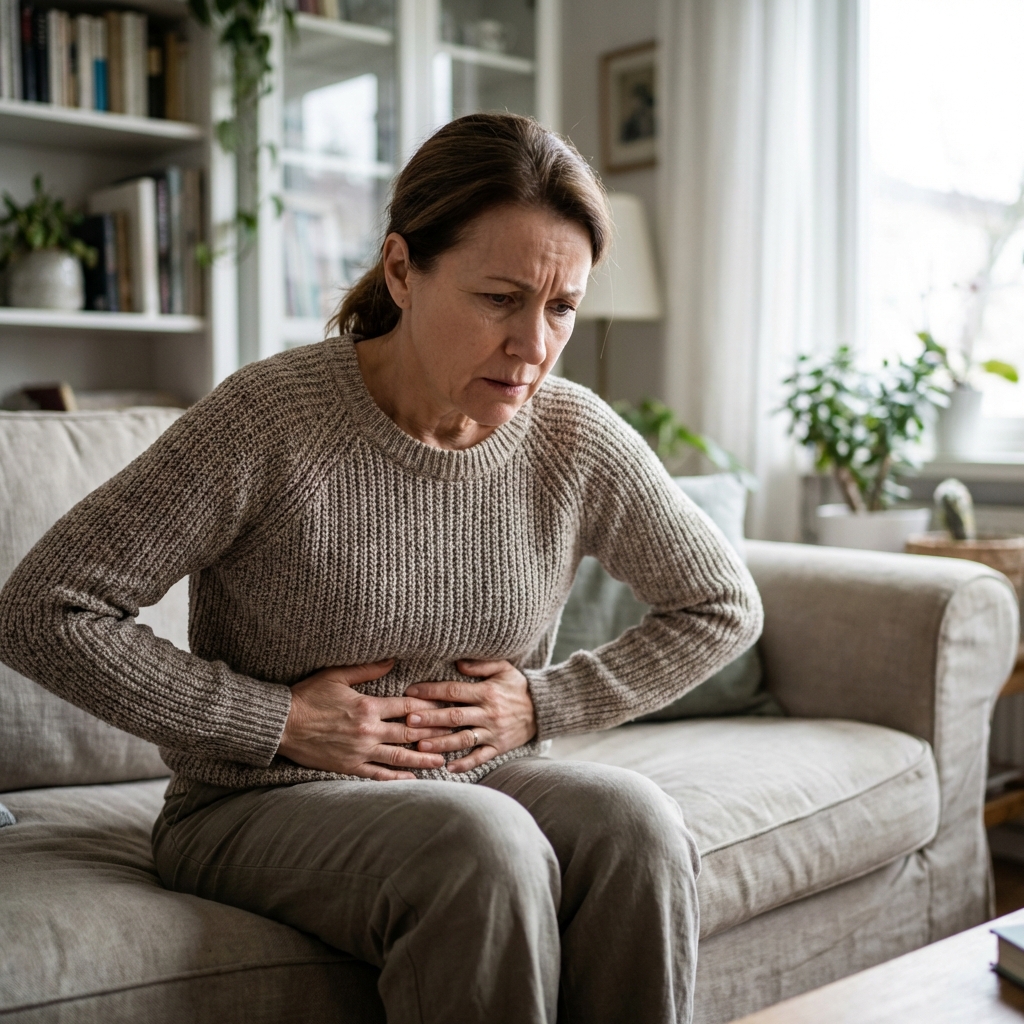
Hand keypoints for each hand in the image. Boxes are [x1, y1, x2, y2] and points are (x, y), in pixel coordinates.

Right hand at [278, 660, 452, 780]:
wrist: (282, 724)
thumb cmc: (308, 696)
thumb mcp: (337, 675)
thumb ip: (368, 669)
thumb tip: (394, 660)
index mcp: (368, 706)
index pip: (407, 707)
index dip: (429, 708)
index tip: (447, 708)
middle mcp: (368, 730)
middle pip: (409, 732)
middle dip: (434, 734)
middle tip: (455, 735)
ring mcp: (360, 751)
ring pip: (398, 756)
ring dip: (422, 758)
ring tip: (443, 760)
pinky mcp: (349, 766)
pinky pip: (378, 775)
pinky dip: (397, 778)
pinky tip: (413, 779)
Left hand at [404, 660, 537, 773]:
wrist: (543, 709)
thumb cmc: (518, 686)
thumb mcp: (504, 668)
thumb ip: (481, 665)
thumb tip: (458, 664)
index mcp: (487, 692)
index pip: (454, 691)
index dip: (431, 692)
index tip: (411, 692)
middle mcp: (489, 713)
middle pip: (455, 716)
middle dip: (431, 719)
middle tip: (409, 721)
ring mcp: (494, 732)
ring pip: (464, 739)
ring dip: (442, 743)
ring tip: (421, 746)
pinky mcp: (499, 747)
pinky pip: (481, 757)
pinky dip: (465, 764)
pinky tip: (448, 768)